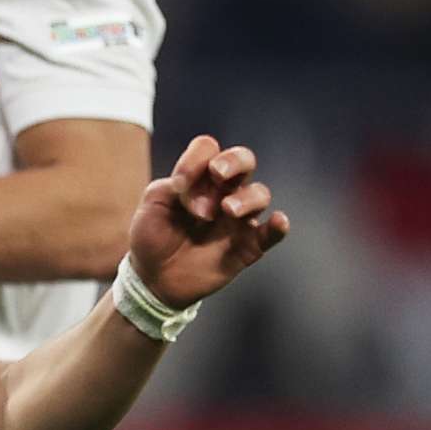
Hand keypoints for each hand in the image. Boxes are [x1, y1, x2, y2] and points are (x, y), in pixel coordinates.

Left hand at [125, 134, 291, 307]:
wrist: (153, 278)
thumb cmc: (152, 236)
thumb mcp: (153, 204)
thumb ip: (172, 187)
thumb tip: (201, 191)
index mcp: (199, 178)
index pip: (208, 150)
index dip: (195, 160)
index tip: (179, 184)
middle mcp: (223, 193)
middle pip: (244, 161)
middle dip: (234, 161)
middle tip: (218, 174)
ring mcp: (237, 219)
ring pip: (259, 195)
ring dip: (245, 198)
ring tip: (226, 210)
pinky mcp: (246, 247)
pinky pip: (269, 235)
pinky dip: (278, 227)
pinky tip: (278, 221)